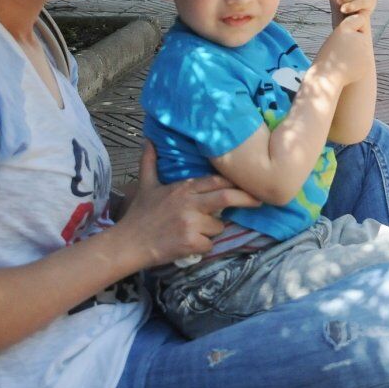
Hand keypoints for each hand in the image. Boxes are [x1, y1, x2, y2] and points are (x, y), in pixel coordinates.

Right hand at [116, 143, 259, 266]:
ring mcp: (191, 223)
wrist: (128, 243)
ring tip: (194, 231)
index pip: (215, 181)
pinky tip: (188, 245)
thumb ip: (150, 162)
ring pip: (218, 226)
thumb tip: (148, 140)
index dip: (233, 182)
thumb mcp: (146, 185)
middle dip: (246, 199)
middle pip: (226, 198)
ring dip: (212, 231)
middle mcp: (189, 203)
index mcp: (183, 188)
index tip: (248, 182)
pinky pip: (209, 244)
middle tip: (259, 201)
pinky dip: (203, 247)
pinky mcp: (191, 243)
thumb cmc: (139, 214)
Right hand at [315, 13, 372, 85]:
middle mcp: (356, 37)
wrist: (326, 78)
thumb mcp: (334, 41)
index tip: (350, 32)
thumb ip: (350, 36)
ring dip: (357, 54)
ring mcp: (364, 50)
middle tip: (342, 53)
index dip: (356, 25)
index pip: (359, 19)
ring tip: (343, 62)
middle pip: (362, 36)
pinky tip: (347, 69)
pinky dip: (358, 65)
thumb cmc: (326, 59)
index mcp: (345, 29)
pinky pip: (364, 60)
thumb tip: (364, 36)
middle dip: (356, 42)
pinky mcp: (368, 62)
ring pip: (364, 49)